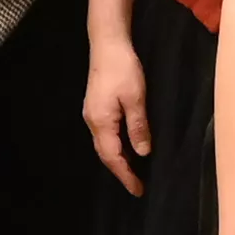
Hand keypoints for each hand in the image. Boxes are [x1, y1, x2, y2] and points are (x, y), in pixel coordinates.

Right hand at [84, 21, 156, 194]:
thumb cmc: (123, 69)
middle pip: (105, 155)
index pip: (113, 157)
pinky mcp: (96, 107)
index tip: (137, 190)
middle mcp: (92, 121)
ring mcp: (92, 114)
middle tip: (137, 186)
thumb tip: (142, 153)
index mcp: (102, 122)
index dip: (125, 175)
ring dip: (118, 160)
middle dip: (121, 171)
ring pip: (104, 145)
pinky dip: (115, 147)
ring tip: (133, 172)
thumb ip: (138, 127)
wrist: (107, 44)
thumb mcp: (136, 98)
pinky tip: (126, 148)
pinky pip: (105, 135)